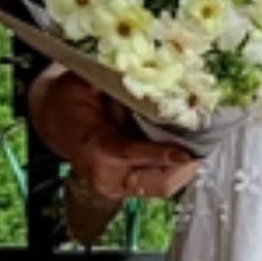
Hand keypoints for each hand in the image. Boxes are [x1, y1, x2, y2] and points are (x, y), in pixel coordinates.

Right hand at [27, 66, 200, 200]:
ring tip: (202, 145)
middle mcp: (106, 175)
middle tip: (206, 145)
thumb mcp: (86, 82)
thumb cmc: (70, 98)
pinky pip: (161, 181)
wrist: (55, 118)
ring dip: (185, 167)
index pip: (131, 153)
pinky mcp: (130, 186)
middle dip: (185, 166)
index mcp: (93, 148)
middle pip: (159, 183)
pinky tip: (188, 148)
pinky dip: (177, 166)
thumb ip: (115, 82)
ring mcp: (119, 186)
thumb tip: (150, 74)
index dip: (162, 153)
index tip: (187, 152)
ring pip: (165, 185)